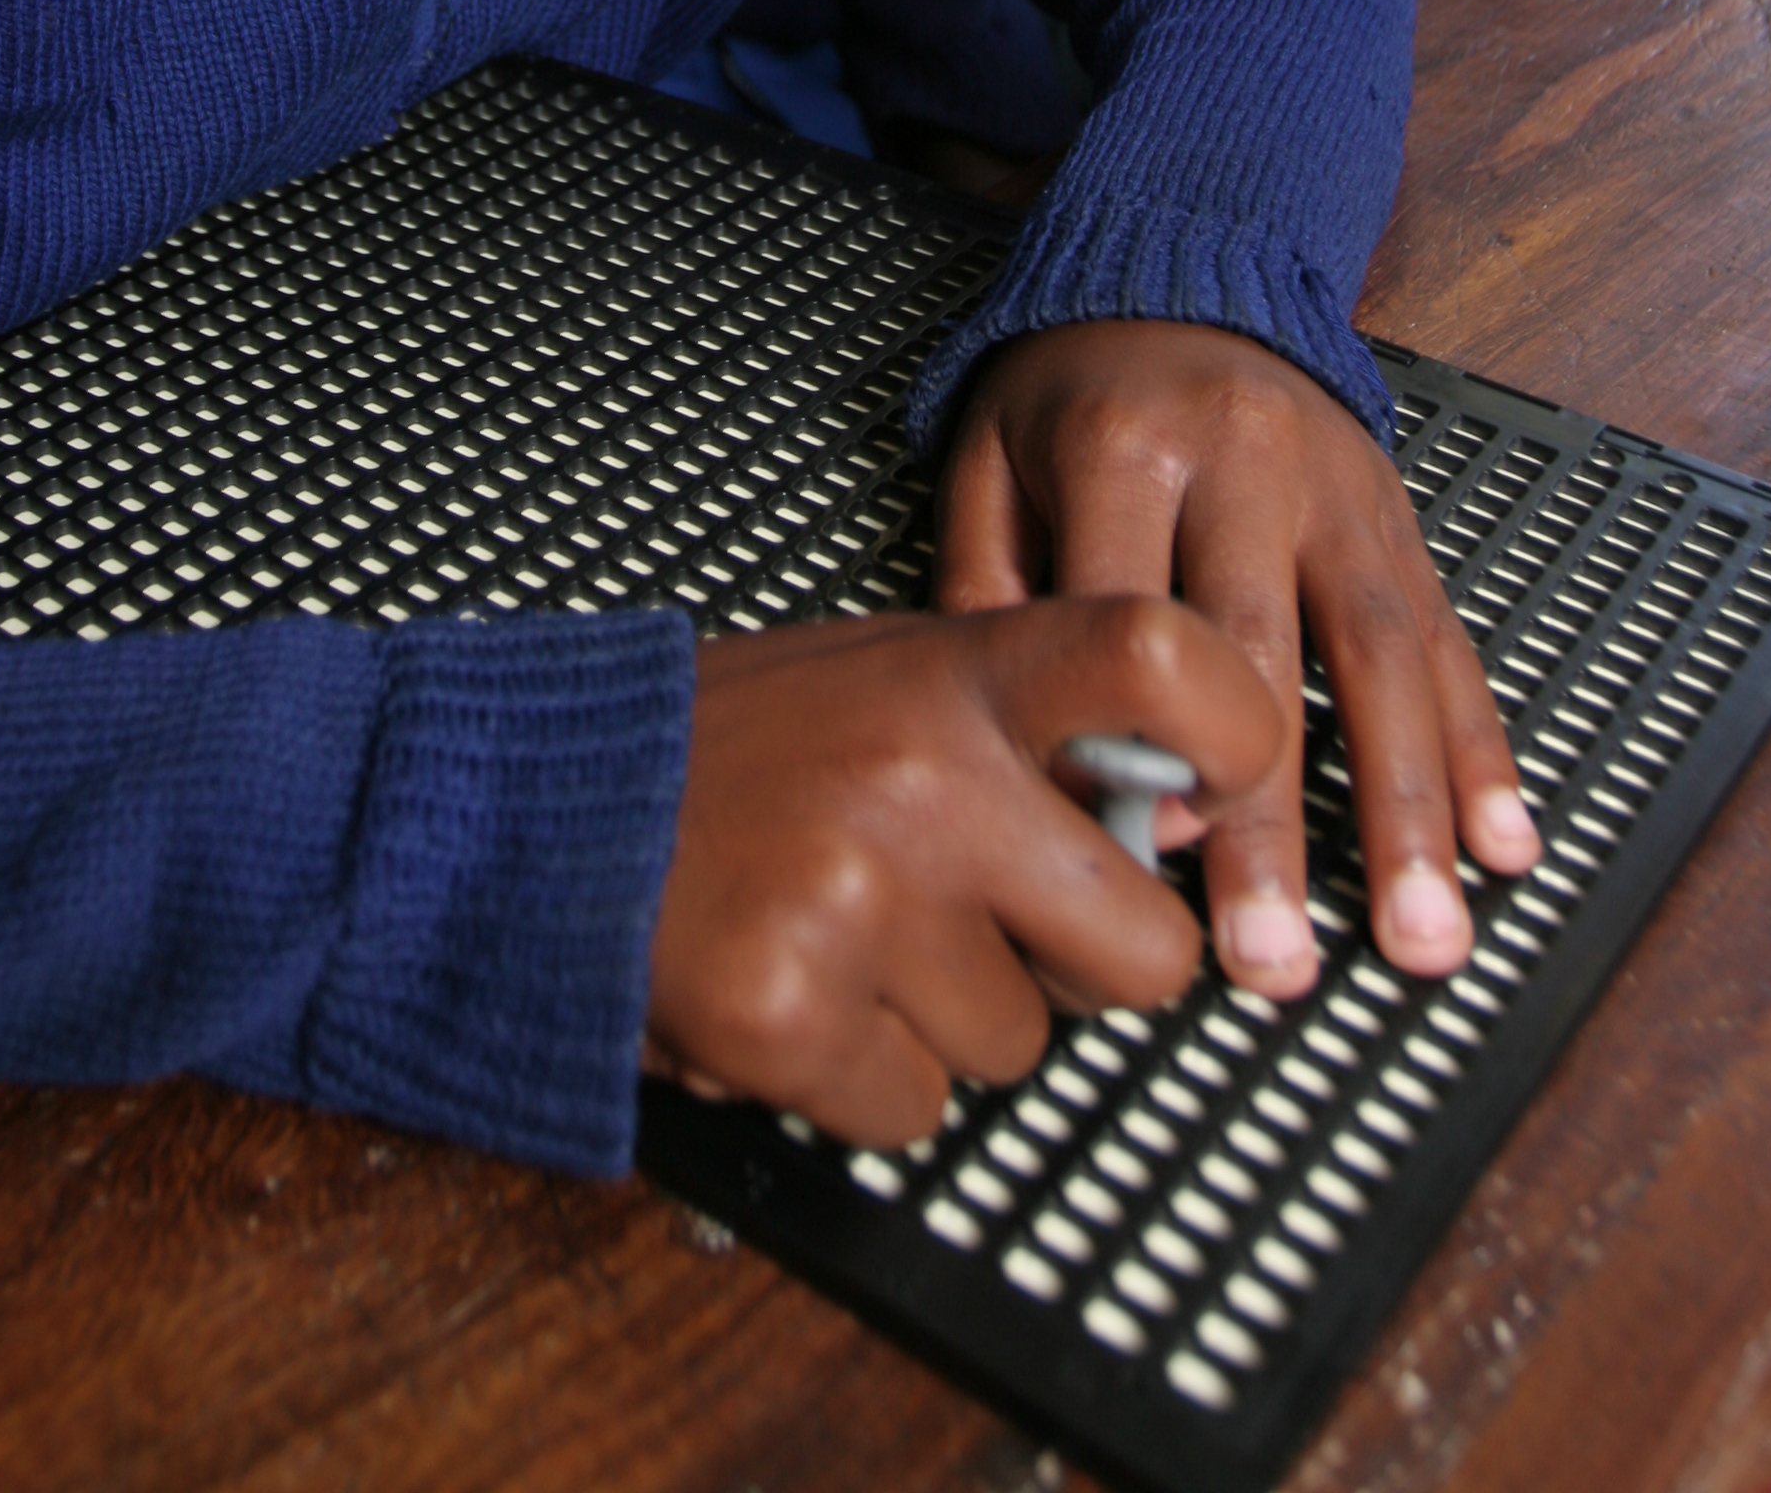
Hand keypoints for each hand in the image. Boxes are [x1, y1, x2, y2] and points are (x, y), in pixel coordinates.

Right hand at [642, 593, 1281, 1146]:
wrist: (530, 804)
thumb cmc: (735, 748)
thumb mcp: (890, 678)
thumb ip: (1028, 730)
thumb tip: (1186, 824)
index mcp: (961, 673)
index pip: (1162, 658)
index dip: (1239, 736)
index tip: (1222, 796)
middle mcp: (927, 777)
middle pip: (1145, 953)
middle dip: (1084, 971)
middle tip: (984, 922)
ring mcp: (858, 900)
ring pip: (1020, 1049)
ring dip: (946, 1023)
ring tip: (842, 934)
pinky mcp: (790, 1016)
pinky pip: (915, 1113)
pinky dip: (860, 1081)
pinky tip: (793, 992)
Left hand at [934, 321, 1539, 1002]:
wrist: (1180, 259)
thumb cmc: (1067, 390)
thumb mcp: (987, 458)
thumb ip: (989, 590)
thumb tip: (1020, 753)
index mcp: (1125, 447)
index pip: (1141, 617)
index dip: (1149, 742)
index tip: (1156, 862)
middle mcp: (1246, 465)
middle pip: (1267, 658)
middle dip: (1276, 822)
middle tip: (1273, 960)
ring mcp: (1340, 490)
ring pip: (1383, 658)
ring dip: (1408, 811)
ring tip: (1420, 941)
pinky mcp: (1397, 516)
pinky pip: (1447, 638)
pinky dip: (1480, 747)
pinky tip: (1503, 841)